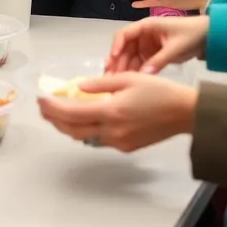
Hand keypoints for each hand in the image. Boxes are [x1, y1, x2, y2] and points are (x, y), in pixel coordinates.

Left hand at [37, 71, 197, 152]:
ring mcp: (119, 142)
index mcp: (111, 112)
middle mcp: (112, 131)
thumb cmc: (159, 91)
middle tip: (43, 108)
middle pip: (73, 130)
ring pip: (84, 138)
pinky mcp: (126, 148)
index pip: (72, 113)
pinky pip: (99, 140)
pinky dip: (86, 131)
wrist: (185, 113)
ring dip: (68, 127)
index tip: (41, 99)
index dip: (53, 107)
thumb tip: (78, 86)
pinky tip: (82, 121)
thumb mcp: (129, 79)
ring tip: (57, 114)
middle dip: (54, 120)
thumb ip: (100, 83)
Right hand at [104, 14, 208, 73]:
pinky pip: (140, 64)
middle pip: (125, 48)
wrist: (209, 37)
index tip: (113, 59)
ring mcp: (147, 46)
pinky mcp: (152, 55)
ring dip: (123, 69)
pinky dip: (134, 72)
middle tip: (110, 77)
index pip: (125, 33)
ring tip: (115, 83)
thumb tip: (144, 75)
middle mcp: (143, 35)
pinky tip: (129, 82)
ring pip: (130, 58)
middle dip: (117, 62)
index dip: (117, 46)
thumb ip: (160, 60)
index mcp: (147, 26)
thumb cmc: (192, 34)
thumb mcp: (176, 47)